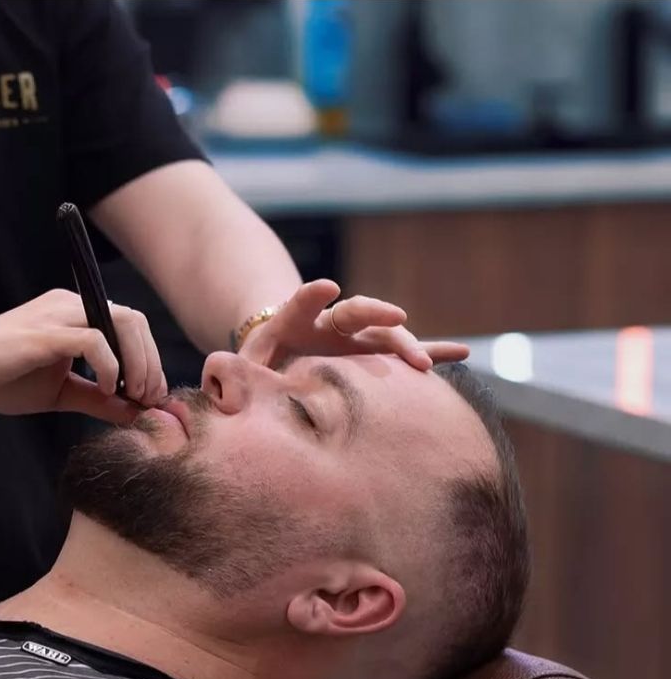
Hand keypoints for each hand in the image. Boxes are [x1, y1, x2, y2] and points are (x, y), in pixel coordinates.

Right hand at [0, 289, 166, 423]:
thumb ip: (99, 400)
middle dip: (151, 363)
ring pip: (123, 323)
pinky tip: (106, 390)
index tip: (151, 398)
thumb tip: (136, 414)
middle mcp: (71, 305)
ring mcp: (59, 315)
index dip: (150, 361)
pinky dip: (111, 367)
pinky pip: (94, 340)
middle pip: (135, 321)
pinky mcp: (45, 333)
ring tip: (133, 396)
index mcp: (76, 315)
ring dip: (138, 363)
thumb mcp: (62, 394)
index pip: (131, 326)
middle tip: (149, 400)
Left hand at [238, 280, 469, 370]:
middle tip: (398, 321)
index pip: (303, 300)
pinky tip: (461, 355)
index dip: (312, 294)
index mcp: (295, 320)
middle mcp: (331, 323)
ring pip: (385, 334)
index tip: (326, 286)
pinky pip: (405, 352)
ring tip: (427, 361)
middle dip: (376, 315)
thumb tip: (216, 392)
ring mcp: (356, 337)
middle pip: (355, 312)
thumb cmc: (260, 364)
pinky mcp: (373, 353)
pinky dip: (431, 353)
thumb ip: (234, 376)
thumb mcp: (244, 367)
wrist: (281, 356)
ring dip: (408, 344)